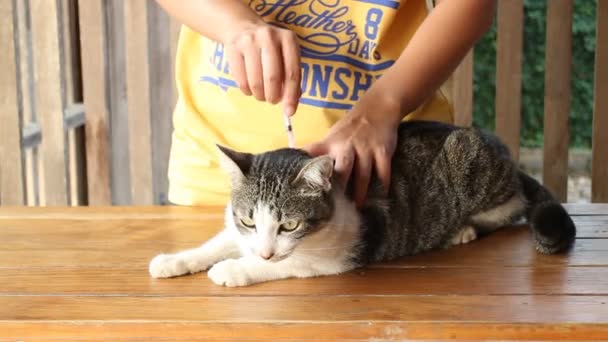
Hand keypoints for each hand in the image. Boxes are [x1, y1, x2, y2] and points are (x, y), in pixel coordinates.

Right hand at [225, 22, 301, 115]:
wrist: (242, 27)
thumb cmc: (271, 48)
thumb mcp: (286, 55)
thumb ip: (291, 78)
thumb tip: (290, 105)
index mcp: (288, 39)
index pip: (292, 72)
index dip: (291, 95)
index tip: (290, 112)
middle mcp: (269, 37)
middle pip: (273, 78)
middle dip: (273, 97)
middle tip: (273, 101)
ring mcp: (249, 42)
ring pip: (255, 82)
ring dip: (260, 96)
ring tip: (262, 95)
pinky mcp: (233, 49)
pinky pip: (241, 80)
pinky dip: (247, 91)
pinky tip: (250, 89)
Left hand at [304, 90, 401, 206]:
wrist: (379, 106)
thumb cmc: (352, 125)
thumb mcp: (334, 135)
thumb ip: (322, 151)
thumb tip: (303, 168)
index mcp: (330, 142)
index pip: (313, 155)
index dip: (306, 169)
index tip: (301, 187)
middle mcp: (346, 146)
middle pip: (340, 171)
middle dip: (338, 189)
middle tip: (335, 209)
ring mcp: (365, 148)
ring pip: (362, 175)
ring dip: (360, 193)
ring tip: (357, 209)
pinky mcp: (382, 151)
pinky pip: (382, 172)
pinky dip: (382, 186)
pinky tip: (381, 197)